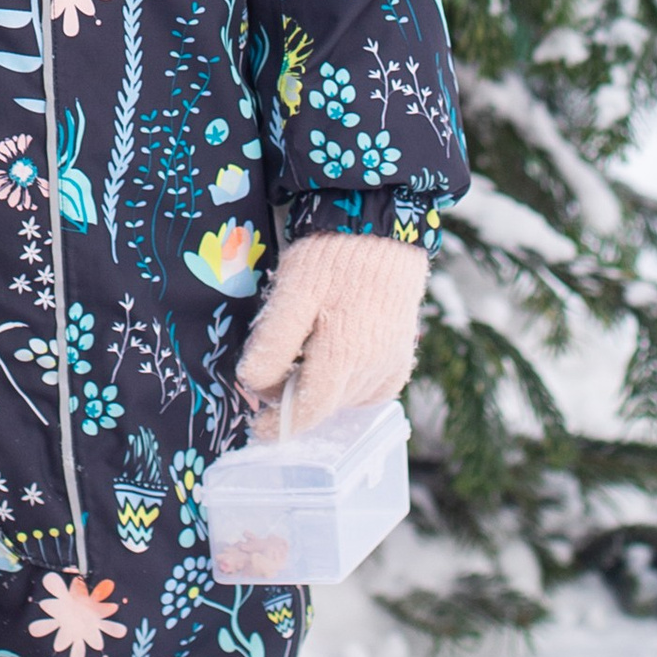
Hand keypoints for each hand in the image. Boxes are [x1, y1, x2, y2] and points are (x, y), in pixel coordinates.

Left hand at [236, 234, 427, 434]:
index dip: (279, 424)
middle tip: (274, 372)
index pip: (308, 412)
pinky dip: (346, 384)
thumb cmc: (331, 257)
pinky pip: (368, 390)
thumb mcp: (292, 292)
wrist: (381, 229)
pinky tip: (334, 355)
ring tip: (306, 350)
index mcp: (344, 355)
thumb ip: (273, 343)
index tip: (257, 427)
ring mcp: (391, 367)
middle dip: (296, 398)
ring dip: (321, 389)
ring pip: (345, 400)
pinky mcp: (401, 360)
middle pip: (324, 406)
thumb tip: (255, 386)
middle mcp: (374, 370)